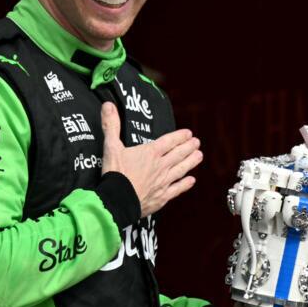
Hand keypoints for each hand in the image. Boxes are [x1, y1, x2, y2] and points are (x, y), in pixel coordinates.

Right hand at [100, 102, 202, 216]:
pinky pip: (177, 189)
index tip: (188, 133)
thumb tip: (108, 106)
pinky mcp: (162, 197)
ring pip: (181, 169)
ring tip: (199, 156)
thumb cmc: (115, 174)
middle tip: (197, 142)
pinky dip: (185, 184)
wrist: (117, 200)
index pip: (169, 141)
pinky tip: (191, 181)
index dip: (180, 136)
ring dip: (191, 162)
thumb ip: (111, 125)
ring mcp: (163, 182)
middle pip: (179, 154)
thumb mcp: (111, 146)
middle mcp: (160, 166)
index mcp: (150, 153)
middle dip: (189, 147)